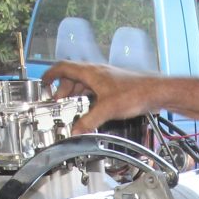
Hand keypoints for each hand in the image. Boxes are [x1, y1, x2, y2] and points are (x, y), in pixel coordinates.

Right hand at [41, 61, 157, 134]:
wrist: (156, 91)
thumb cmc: (136, 93)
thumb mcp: (107, 109)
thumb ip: (89, 121)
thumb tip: (76, 131)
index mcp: (92, 72)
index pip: (64, 67)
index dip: (50, 74)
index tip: (43, 82)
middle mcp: (97, 72)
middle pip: (72, 77)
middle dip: (62, 90)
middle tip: (58, 103)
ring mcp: (105, 78)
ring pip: (83, 83)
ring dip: (75, 93)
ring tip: (71, 106)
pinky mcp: (113, 86)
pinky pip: (93, 89)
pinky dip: (87, 97)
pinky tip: (89, 108)